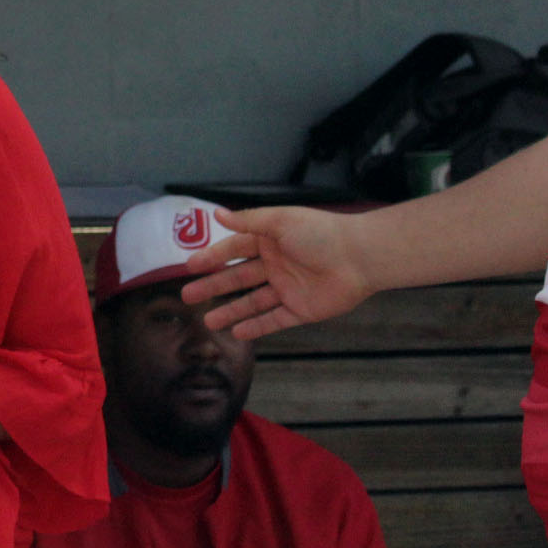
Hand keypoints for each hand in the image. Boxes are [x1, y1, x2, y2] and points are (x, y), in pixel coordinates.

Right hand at [178, 206, 372, 342]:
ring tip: (208, 320)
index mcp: (271, 241)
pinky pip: (274, 320)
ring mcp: (288, 289)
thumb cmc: (320, 233)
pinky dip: (256, 327)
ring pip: (252, 302)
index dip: (212, 258)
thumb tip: (217, 214)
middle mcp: (276, 265)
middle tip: (188, 296)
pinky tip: (237, 333)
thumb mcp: (280, 220)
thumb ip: (248, 221)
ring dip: (231, 311)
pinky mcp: (300, 310)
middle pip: (238, 278)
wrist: (360, 257)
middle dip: (213, 287)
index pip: (234, 250)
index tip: (189, 267)